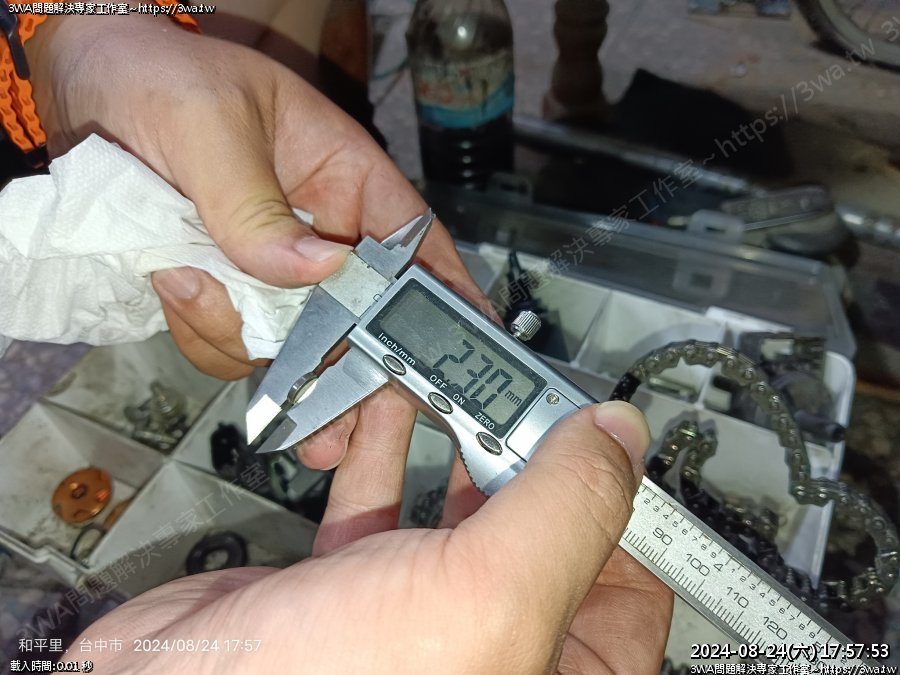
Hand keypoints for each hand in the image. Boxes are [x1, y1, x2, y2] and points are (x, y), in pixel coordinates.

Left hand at [26, 14, 493, 548]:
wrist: (88, 82)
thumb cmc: (161, 77)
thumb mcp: (207, 126)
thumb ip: (255, 203)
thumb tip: (319, 271)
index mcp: (348, 182)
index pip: (416, 250)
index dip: (445, 309)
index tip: (459, 370)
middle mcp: (325, 236)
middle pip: (365, 325)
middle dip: (352, 387)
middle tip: (338, 443)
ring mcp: (277, 271)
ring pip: (292, 349)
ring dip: (248, 349)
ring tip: (191, 292)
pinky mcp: (232, 292)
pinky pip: (233, 345)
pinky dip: (203, 335)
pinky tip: (175, 290)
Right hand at [75, 402, 672, 673]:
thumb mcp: (486, 596)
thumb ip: (566, 507)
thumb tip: (619, 437)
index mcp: (552, 662)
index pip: (628, 575)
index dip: (621, 498)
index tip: (602, 429)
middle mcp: (487, 636)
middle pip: (539, 520)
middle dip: (526, 440)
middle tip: (521, 379)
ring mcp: (415, 607)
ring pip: (456, 498)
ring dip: (454, 428)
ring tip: (458, 371)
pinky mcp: (346, 576)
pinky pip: (382, 493)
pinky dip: (385, 439)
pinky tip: (388, 397)